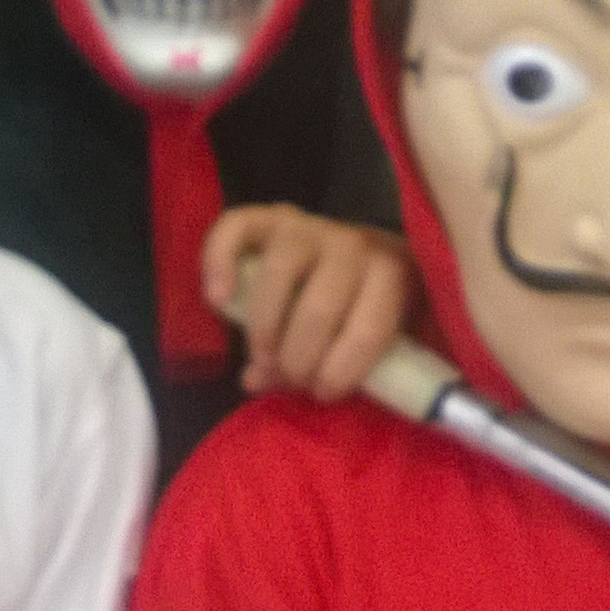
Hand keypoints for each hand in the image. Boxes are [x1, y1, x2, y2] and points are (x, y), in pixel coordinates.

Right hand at [204, 206, 414, 399]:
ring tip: (262, 360)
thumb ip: (333, 365)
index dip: (341, 370)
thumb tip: (258, 382)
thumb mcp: (379, 338)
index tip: (323, 393)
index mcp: (391, 274)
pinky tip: (218, 299)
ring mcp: (308, 226)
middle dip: (300, 358)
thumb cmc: (373, 307)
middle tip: (291, 380)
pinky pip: (236, 227)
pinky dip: (220, 261)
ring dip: (265, 326)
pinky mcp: (269, 217)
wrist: (362, 254)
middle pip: (321, 305)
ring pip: (280, 270)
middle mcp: (351, 244)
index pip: (369, 328)